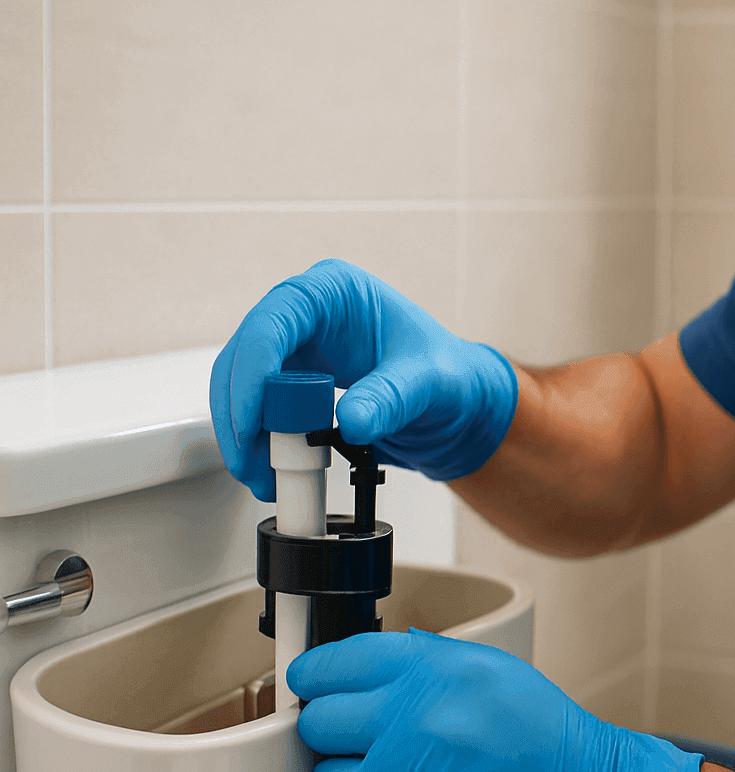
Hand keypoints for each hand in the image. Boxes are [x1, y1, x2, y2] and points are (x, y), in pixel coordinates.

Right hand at [209, 259, 518, 500]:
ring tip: (266, 480)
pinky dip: (258, 443)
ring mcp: (294, 346)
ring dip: (244, 436)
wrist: (456, 404)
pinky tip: (274, 472)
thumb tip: (353, 421)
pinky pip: (257, 411)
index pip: (275, 322)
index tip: (253, 422)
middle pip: (245, 356)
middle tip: (254, 466)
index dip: (253, 372)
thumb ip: (393, 398)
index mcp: (336, 292)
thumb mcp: (431, 384)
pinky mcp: (290, 380)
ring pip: (241, 387)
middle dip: (241, 415)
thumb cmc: (449, 375)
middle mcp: (307, 313)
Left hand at [287, 629, 703, 771]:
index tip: (311, 684)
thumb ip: (421, 661)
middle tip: (353, 733)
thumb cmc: (542, 735)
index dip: (315, 675)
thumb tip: (357, 667)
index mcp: (433, 672)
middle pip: (320, 721)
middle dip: (332, 726)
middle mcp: (415, 722)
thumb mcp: (488, 669)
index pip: (336, 664)